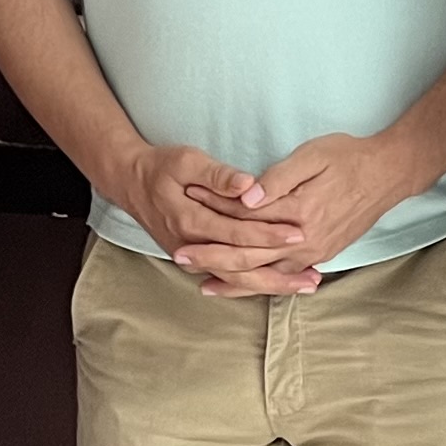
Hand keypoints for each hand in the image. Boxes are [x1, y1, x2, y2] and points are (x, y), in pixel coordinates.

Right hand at [112, 142, 307, 285]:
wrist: (131, 184)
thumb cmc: (161, 167)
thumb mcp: (186, 160)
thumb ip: (216, 174)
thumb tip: (247, 185)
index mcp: (190, 221)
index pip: (237, 233)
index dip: (269, 234)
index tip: (298, 233)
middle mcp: (191, 247)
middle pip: (241, 267)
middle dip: (279, 272)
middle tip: (314, 275)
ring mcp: (193, 258)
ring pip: (237, 279)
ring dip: (273, 284)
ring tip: (307, 286)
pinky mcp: (197, 261)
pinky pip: (230, 277)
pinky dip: (257, 283)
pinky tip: (282, 284)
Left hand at [174, 131, 421, 296]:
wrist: (389, 174)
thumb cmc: (349, 157)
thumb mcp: (313, 156)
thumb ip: (278, 178)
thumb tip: (245, 195)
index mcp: (299, 211)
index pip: (246, 216)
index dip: (214, 211)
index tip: (186, 206)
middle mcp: (305, 240)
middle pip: (249, 254)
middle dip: (212, 256)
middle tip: (179, 255)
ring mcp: (314, 252)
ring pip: (265, 273)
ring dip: (232, 278)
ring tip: (200, 282)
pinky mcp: (320, 255)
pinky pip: (282, 276)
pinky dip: (259, 283)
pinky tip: (241, 286)